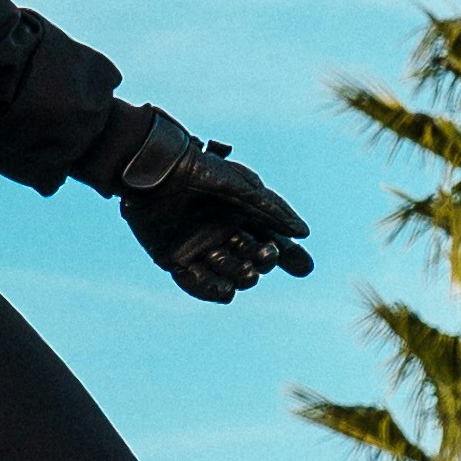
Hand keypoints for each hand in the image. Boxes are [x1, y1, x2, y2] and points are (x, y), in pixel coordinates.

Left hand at [105, 111, 313, 303]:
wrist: (157, 171)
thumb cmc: (201, 172)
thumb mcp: (243, 188)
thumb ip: (273, 210)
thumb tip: (303, 233)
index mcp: (241, 216)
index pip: (271, 242)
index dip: (288, 256)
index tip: (303, 267)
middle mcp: (222, 234)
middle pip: (253, 260)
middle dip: (261, 261)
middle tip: (262, 255)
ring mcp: (199, 248)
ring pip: (228, 272)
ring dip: (238, 273)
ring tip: (241, 268)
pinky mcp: (174, 259)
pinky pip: (197, 282)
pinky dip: (212, 289)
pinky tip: (226, 290)